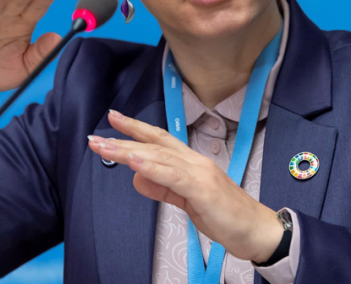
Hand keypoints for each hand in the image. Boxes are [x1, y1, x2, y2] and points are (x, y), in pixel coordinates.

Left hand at [87, 110, 284, 262]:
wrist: (255, 230)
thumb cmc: (225, 216)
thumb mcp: (187, 201)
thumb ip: (163, 188)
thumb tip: (136, 177)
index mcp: (191, 163)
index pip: (159, 141)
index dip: (136, 129)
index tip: (114, 120)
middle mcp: (195, 161)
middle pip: (155, 144)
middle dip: (123, 138)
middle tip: (95, 137)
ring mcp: (200, 173)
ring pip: (159, 156)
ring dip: (130, 150)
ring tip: (105, 146)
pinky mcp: (203, 189)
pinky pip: (173, 176)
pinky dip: (152, 167)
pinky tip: (134, 162)